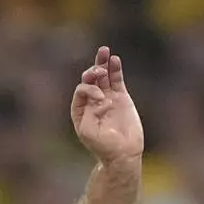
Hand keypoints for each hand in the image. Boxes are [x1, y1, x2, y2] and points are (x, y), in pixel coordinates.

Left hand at [71, 47, 144, 162]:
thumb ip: (88, 112)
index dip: (89, 89)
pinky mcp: (121, 97)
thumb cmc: (102, 145)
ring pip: (103, 76)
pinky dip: (115, 69)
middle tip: (97, 71)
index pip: (81, 89)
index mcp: (80, 109)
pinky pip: (117, 80)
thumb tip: (102, 99)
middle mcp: (92, 101)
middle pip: (90, 79)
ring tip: (103, 50)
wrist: (122, 153)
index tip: (100, 99)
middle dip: (92, 72)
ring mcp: (107, 97)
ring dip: (102, 63)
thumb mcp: (87, 131)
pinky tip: (114, 59)